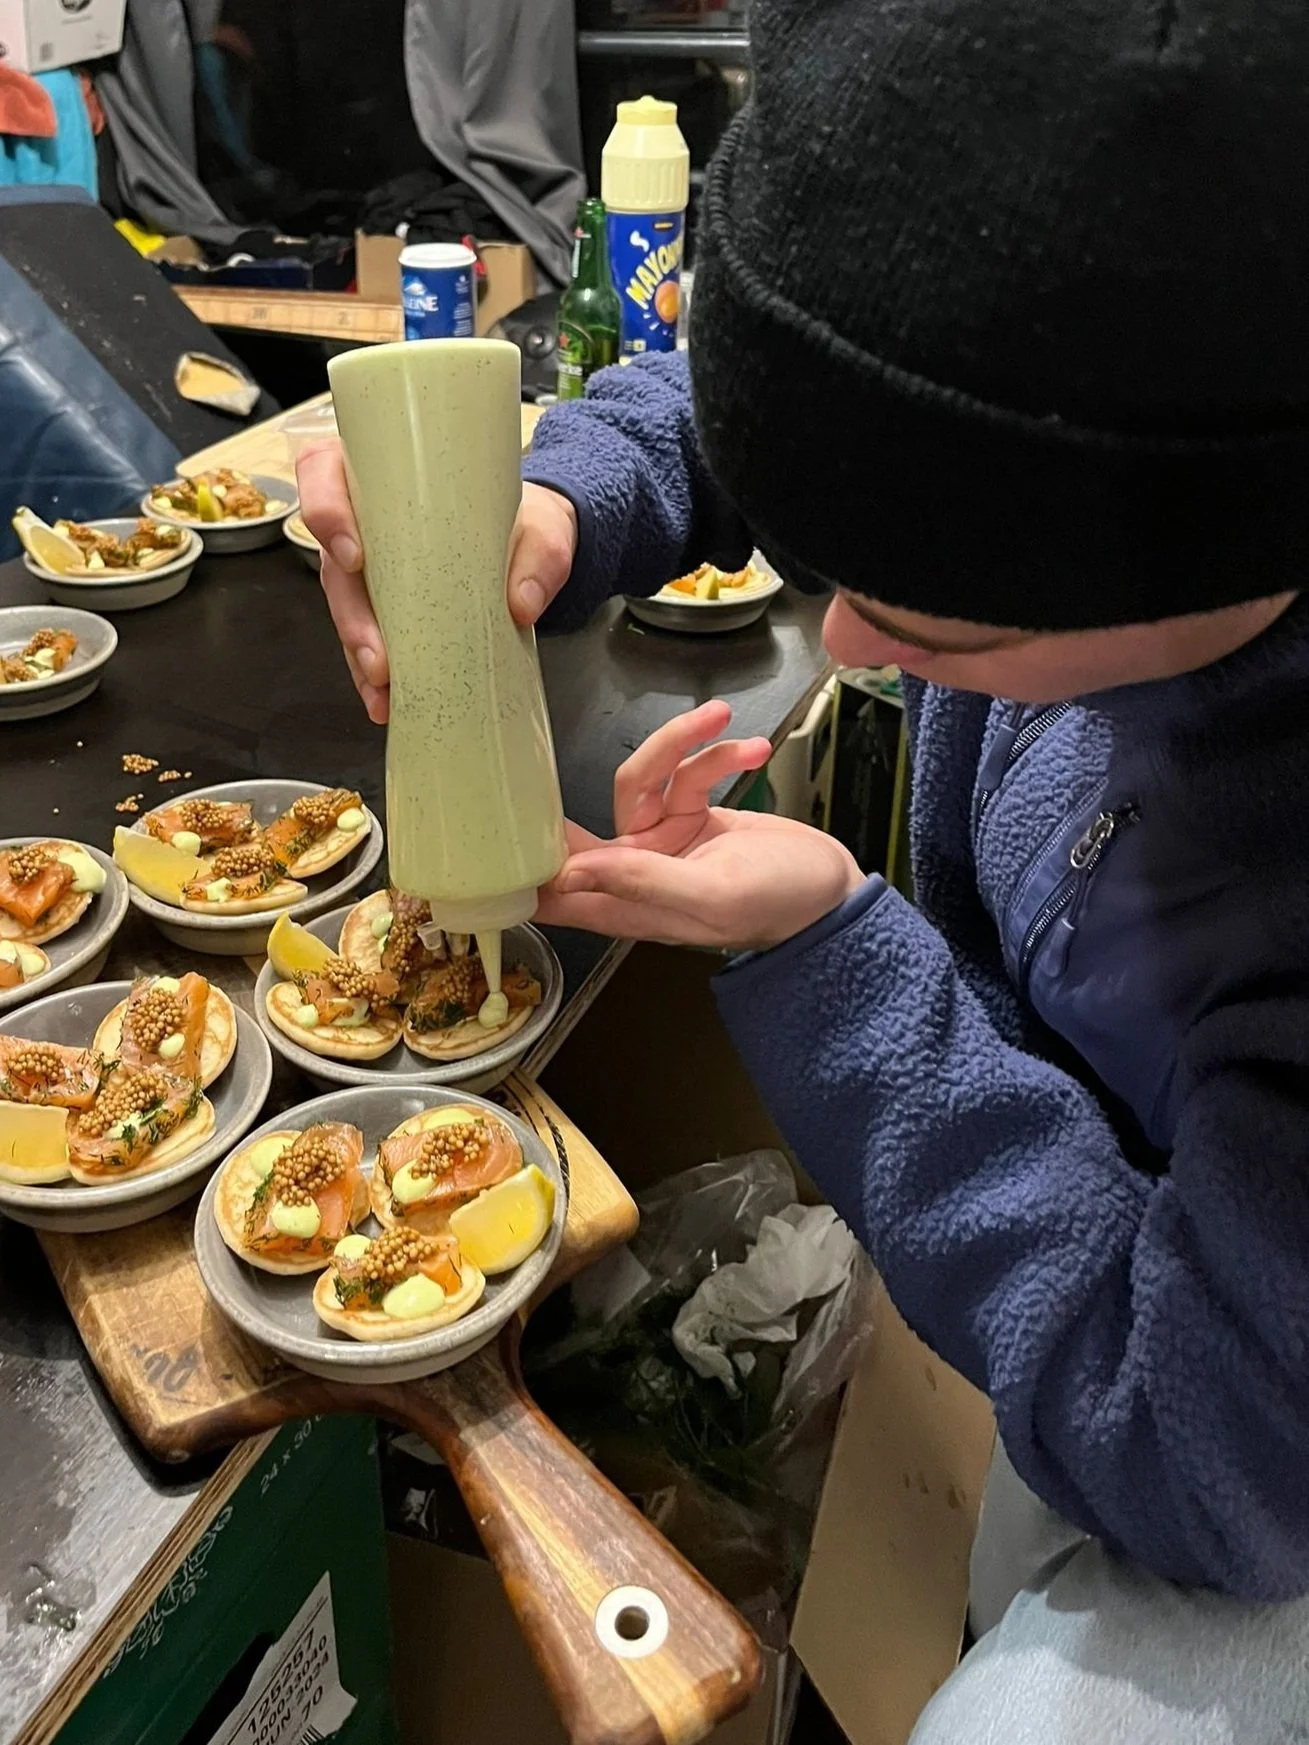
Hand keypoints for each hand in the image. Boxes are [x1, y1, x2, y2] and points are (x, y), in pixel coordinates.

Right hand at [296, 441, 578, 723]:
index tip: (353, 555)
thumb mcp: (543, 527)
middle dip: (350, 614)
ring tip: (383, 689)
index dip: (324, 509)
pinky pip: (366, 639)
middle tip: (378, 657)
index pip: (324, 471)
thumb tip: (523, 602)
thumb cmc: (522, 519)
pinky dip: (371, 674)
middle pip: (332, 559)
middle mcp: (366, 520)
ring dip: (358, 651)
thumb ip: (540, 556)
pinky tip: (385, 701)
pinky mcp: (385, 607)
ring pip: (344, 606)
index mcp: (385, 475)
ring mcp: (372, 567)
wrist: (533, 547)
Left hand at [537, 701, 864, 951]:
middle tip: (630, 726)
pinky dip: (718, 754)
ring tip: (724, 720)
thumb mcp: (712, 896)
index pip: (549, 891)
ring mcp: (662, 843)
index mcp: (626, 905)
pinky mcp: (691, 816)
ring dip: (683, 744)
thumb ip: (642, 882)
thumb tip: (570, 873)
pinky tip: (754, 748)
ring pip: (646, 777)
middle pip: (598, 812)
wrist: (833, 893)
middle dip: (631, 764)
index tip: (500, 813)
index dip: (519, 862)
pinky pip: (686, 772)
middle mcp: (633, 874)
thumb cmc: (779, 905)